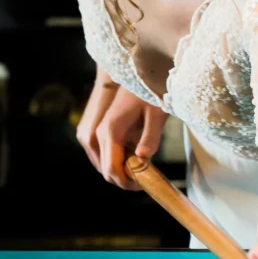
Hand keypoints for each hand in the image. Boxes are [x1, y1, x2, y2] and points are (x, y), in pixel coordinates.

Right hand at [77, 69, 166, 189]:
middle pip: (105, 169)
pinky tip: (136, 158)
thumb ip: (150, 138)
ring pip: (104, 163)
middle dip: (122, 179)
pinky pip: (107, 153)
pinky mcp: (105, 129)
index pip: (111, 168)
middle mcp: (101, 132)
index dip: (125, 182)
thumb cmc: (151, 92)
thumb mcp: (156, 115)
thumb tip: (143, 160)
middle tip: (143, 182)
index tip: (142, 187)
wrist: (142, 72)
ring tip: (142, 172)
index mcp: (111, 131)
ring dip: (120, 171)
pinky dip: (119, 161)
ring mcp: (101, 130)